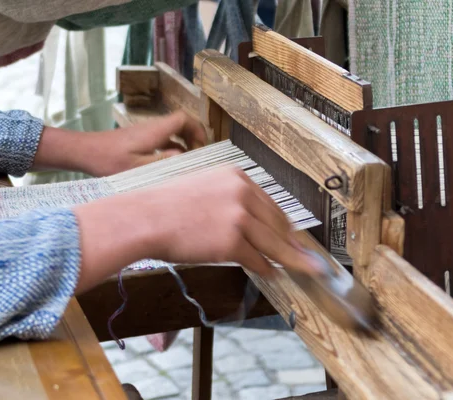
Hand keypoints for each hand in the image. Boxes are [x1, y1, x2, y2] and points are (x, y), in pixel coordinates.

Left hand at [33, 111, 206, 176]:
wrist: (84, 151)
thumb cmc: (107, 160)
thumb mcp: (136, 167)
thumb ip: (162, 162)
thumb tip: (183, 156)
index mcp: (154, 131)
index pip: (184, 118)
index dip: (197, 130)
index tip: (202, 147)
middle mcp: (152, 127)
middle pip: (181, 124)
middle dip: (194, 138)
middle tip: (198, 157)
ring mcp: (145, 132)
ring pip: (172, 133)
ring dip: (183, 145)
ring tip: (186, 164)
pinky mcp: (139, 139)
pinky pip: (162, 139)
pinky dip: (171, 149)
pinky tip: (168, 165)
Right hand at [73, 167, 323, 293]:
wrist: (144, 218)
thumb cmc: (165, 206)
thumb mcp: (203, 189)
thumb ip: (230, 201)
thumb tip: (251, 223)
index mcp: (236, 177)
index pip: (270, 204)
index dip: (284, 224)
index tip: (293, 235)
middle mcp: (242, 193)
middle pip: (277, 223)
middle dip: (293, 243)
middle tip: (307, 256)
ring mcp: (238, 217)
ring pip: (274, 243)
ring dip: (291, 259)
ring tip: (305, 269)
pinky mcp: (231, 242)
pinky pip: (257, 259)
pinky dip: (267, 269)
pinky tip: (272, 274)